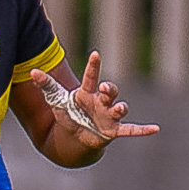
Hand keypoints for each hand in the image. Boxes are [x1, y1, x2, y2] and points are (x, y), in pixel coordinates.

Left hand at [30, 52, 158, 151]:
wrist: (75, 135)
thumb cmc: (68, 113)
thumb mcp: (55, 100)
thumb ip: (46, 85)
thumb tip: (32, 72)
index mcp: (87, 92)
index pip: (91, 76)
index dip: (93, 66)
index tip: (95, 54)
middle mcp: (101, 101)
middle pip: (110, 91)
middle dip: (109, 89)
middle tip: (105, 88)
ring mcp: (110, 115)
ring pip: (119, 108)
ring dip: (120, 108)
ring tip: (120, 108)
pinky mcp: (115, 130)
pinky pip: (131, 130)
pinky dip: (143, 130)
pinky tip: (155, 129)